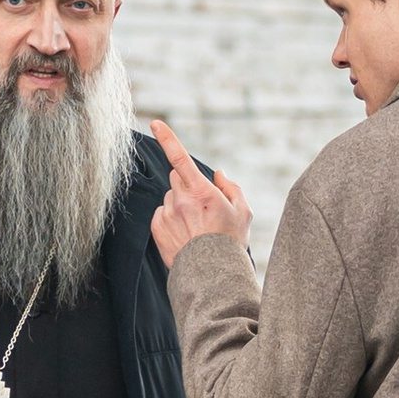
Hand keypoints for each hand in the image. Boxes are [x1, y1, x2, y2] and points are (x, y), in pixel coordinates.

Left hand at [150, 122, 250, 267]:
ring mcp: (166, 213)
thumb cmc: (230, 242)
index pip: (180, 158)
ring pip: (171, 196)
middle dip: (187, 184)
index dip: (167, 138)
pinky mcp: (157, 227)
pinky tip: (185, 234)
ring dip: (180, 204)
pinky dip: (171, 218)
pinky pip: (163, 213)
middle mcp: (180, 199)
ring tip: (196, 227)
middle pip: (177, 177)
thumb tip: (217, 174)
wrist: (211, 274)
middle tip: (203, 205)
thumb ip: (231, 187)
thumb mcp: (242, 212)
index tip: (155, 122)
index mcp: (201, 191)